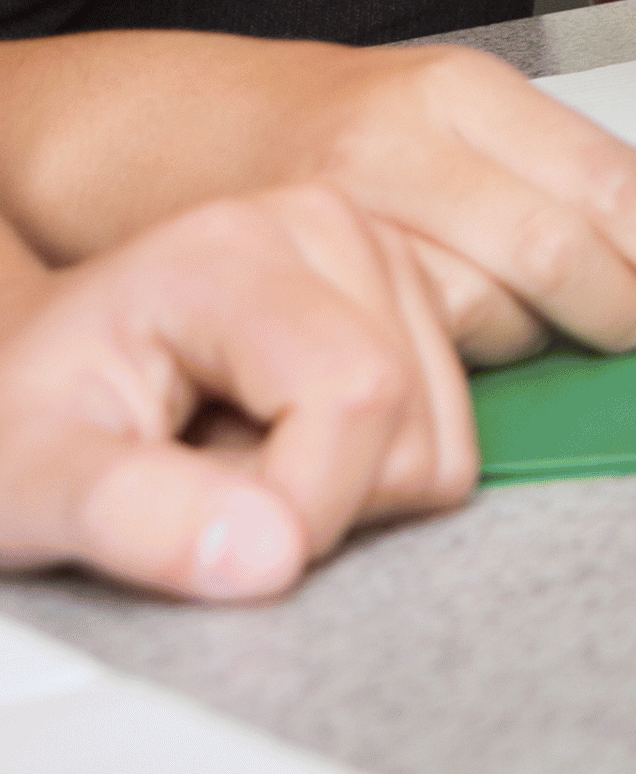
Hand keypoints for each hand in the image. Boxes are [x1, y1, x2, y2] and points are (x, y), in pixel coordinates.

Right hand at [0, 36, 635, 364]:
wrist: (153, 129)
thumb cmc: (311, 124)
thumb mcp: (434, 109)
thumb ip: (528, 164)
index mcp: (468, 89)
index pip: (614, 175)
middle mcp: (413, 135)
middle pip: (565, 248)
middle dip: (628, 306)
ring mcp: (351, 203)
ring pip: (489, 305)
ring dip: (542, 340)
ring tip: (557, 340)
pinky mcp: (298, 267)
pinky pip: (408, 338)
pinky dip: (458, 365)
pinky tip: (467, 357)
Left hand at [0, 192, 474, 598]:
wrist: (27, 373)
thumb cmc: (24, 419)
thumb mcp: (29, 480)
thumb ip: (135, 518)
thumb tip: (277, 556)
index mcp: (232, 247)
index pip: (353, 393)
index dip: (304, 505)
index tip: (216, 550)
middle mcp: (324, 224)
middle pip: (407, 414)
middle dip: (317, 500)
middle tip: (204, 487)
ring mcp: (376, 251)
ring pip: (441, 431)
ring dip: (347, 487)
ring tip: (235, 461)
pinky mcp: (404, 294)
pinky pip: (448, 427)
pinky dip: (372, 469)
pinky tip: (283, 442)